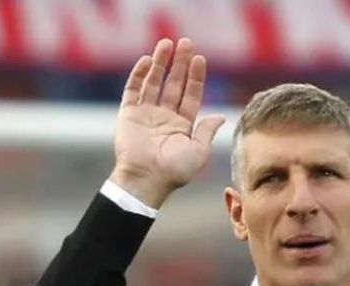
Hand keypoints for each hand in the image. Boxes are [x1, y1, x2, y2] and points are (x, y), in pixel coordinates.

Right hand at [110, 37, 225, 208]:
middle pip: (174, 84)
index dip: (196, 77)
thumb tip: (221, 116)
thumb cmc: (174, 171)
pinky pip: (133, 90)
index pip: (191, 95)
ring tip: (166, 44)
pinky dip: (139, 75)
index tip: (200, 59)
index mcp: (182, 126)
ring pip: (154, 82)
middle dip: (180, 64)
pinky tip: (147, 60)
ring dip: (160, 63)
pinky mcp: (128, 115)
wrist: (146, 180)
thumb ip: (207, 131)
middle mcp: (164, 117)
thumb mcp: (198, 152)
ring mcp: (146, 114)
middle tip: (186, 43)